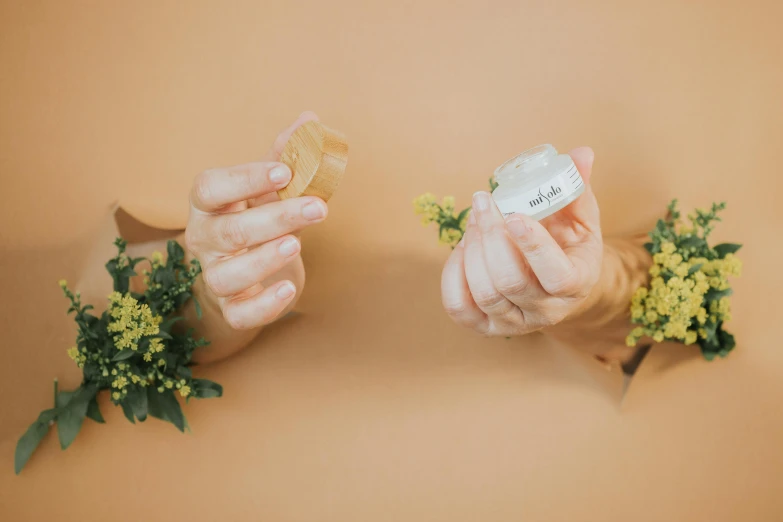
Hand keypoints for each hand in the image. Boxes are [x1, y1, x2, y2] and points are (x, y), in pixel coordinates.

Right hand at [184, 112, 326, 329]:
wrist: (244, 276)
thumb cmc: (255, 222)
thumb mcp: (268, 190)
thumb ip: (286, 157)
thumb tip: (311, 118)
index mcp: (209, 204)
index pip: (211, 188)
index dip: (244, 179)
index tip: (283, 171)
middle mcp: (204, 240)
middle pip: (230, 231)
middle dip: (276, 218)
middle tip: (318, 207)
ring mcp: (215, 276)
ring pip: (229, 275)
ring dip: (265, 259)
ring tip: (296, 244)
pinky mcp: (232, 308)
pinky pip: (241, 314)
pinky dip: (264, 305)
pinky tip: (290, 290)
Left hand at [441, 147, 602, 335]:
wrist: (557, 284)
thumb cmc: (568, 244)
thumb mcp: (581, 218)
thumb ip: (577, 186)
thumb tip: (579, 153)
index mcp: (577, 283)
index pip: (556, 275)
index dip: (533, 247)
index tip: (514, 215)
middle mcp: (546, 311)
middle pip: (510, 281)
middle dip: (491, 237)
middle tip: (483, 202)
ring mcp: (514, 323)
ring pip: (484, 292)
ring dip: (473, 249)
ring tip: (475, 220)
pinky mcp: (486, 327)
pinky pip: (459, 306)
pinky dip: (453, 273)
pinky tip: (463, 247)